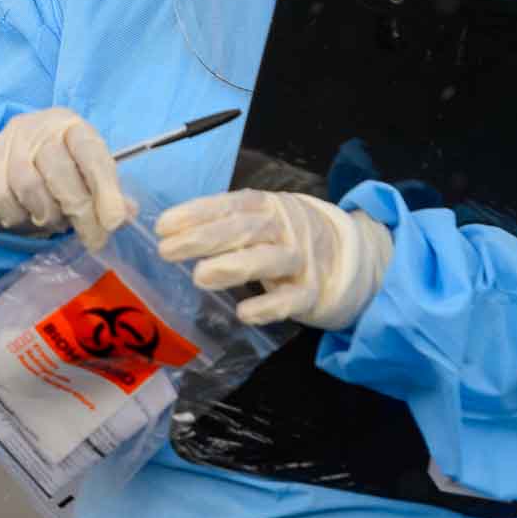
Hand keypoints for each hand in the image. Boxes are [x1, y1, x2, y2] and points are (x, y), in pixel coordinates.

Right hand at [0, 107, 135, 250]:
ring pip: (30, 187)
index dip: (105, 187)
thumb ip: (105, 192)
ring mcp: (5, 145)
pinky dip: (18, 217)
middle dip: (81, 211)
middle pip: (60, 171)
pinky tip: (25, 217)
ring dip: (47, 215)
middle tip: (94, 239)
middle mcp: (36, 128)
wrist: (2, 157)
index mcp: (69, 125)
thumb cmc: (53, 167)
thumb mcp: (84, 171)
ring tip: (53, 222)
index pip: (90, 151)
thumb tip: (126, 214)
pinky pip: (3, 200)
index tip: (114, 221)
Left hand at [156, 188, 392, 328]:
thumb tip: (170, 231)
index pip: (229, 205)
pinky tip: (244, 313)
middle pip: (243, 229)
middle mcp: (284, 229)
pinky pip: (291, 300)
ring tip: (199, 276)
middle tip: (167, 250)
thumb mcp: (262, 221)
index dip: (196, 213)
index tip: (163, 225)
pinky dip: (268, 306)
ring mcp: (301, 260)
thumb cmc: (288, 239)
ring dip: (233, 267)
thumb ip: (225, 223)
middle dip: (203, 238)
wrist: (353, 258)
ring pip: (267, 260)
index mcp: (267, 206)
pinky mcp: (313, 292)